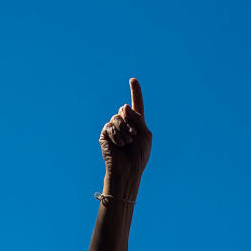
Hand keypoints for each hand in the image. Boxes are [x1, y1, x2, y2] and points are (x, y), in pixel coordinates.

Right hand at [99, 78, 151, 193]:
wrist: (128, 170)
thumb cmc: (139, 155)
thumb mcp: (145, 134)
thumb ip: (138, 118)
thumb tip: (124, 106)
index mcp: (137, 123)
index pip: (136, 105)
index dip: (135, 92)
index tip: (133, 80)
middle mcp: (124, 123)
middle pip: (125, 109)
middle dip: (131, 122)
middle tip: (133, 137)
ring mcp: (113, 128)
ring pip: (117, 117)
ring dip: (125, 131)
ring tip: (127, 143)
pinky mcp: (105, 134)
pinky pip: (109, 126)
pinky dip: (117, 136)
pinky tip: (119, 145)